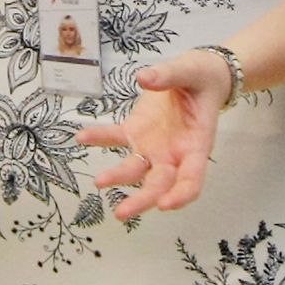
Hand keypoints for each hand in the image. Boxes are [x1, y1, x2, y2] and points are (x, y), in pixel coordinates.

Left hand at [77, 49, 234, 221]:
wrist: (199, 75)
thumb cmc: (202, 79)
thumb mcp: (191, 72)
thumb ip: (169, 75)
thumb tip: (145, 78)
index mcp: (196, 145)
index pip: (192, 179)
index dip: (180, 195)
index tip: (165, 205)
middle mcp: (174, 153)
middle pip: (159, 184)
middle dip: (142, 200)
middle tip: (121, 213)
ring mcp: (153, 145)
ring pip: (135, 170)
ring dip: (118, 177)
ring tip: (99, 182)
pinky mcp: (136, 131)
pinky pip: (116, 137)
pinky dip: (99, 137)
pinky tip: (81, 137)